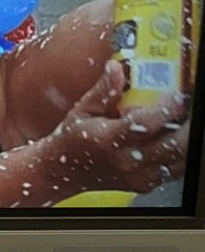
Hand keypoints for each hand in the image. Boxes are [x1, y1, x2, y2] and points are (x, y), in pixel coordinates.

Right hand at [52, 61, 189, 193]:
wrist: (61, 173)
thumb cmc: (71, 140)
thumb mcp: (82, 111)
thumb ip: (103, 91)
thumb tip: (116, 67)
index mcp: (108, 140)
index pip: (144, 124)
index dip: (166, 108)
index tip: (177, 94)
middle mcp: (126, 161)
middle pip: (172, 146)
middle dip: (187, 125)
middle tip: (190, 106)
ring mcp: (138, 176)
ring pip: (179, 160)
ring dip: (187, 139)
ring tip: (186, 120)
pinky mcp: (144, 183)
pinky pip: (174, 170)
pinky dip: (181, 154)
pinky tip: (177, 137)